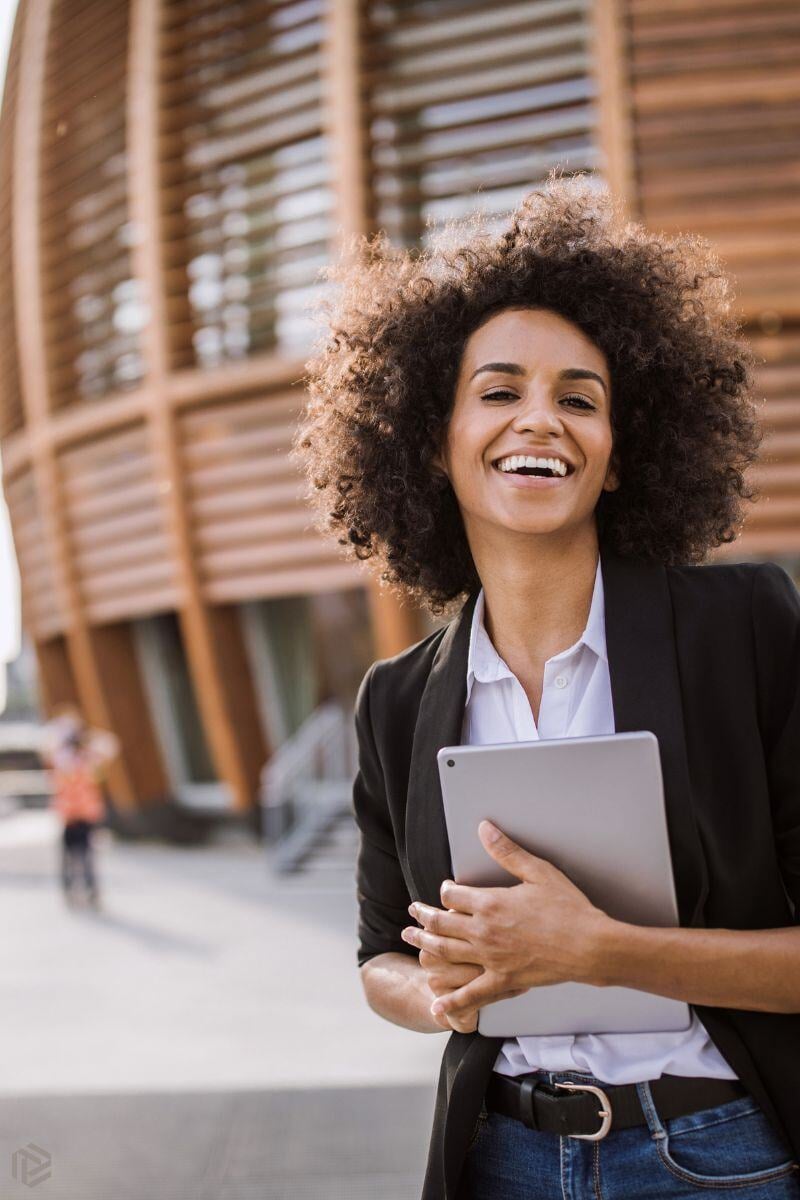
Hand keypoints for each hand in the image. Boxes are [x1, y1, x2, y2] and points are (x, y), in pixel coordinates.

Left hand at [401, 819, 609, 1024]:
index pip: (452, 895)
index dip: (445, 891)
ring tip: (409, 940)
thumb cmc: (568, 907)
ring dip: (424, 945)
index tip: (444, 891)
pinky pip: (471, 994)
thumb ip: (507, 851)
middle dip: (423, 916)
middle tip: (412, 913)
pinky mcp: (502, 981)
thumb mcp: (538, 871)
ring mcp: (490, 959)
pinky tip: (436, 1006)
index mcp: (489, 903)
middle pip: (441, 923)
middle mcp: (483, 931)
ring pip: (446, 952)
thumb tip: (484, 828)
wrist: (589, 946)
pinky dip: (451, 1001)